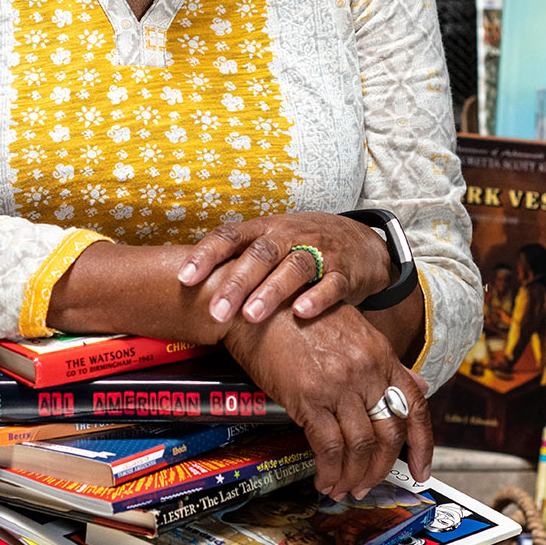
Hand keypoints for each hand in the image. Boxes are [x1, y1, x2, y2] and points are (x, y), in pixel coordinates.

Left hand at [178, 214, 391, 327]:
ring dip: (271, 291)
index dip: (206, 255)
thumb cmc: (302, 246)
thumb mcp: (270, 243)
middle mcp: (289, 236)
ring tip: (251, 315)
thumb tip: (188, 284)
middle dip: (237, 283)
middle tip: (217, 311)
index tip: (184, 279)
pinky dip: (316, 297)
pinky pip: (331, 283)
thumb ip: (237, 259)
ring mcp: (319, 252)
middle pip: (261, 254)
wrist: (361, 243)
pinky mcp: (344, 272)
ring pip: (294, 267)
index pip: (230, 235)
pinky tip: (300, 312)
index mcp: (265, 229)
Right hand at [224, 302, 431, 498]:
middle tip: (370, 484)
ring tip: (344, 487)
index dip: (423, 446)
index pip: (415, 408)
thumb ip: (386, 363)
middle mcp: (365, 370)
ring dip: (354, 475)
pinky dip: (329, 471)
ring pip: (361, 446)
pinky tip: (324, 479)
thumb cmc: (301, 316)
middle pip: (389, 434)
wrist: (259, 306)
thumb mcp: (355, 331)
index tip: (421, 470)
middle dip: (382, 468)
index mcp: (381, 355)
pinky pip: (328, 447)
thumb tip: (416, 386)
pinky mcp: (309, 397)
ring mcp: (338, 385)